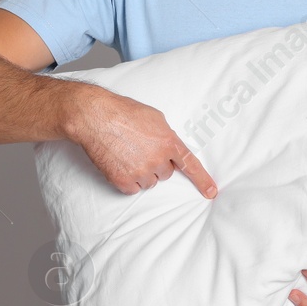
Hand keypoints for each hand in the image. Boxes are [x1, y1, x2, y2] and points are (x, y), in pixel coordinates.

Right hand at [66, 84, 217, 197]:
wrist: (95, 117)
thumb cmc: (122, 112)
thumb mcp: (154, 117)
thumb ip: (166, 135)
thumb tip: (169, 148)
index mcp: (168, 141)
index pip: (190, 164)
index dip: (202, 180)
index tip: (211, 193)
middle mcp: (157, 159)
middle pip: (166, 173)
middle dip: (156, 164)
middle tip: (139, 149)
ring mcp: (141, 171)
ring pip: (149, 182)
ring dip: (141, 172)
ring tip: (127, 154)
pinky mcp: (123, 181)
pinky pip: (133, 189)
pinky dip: (127, 180)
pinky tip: (119, 163)